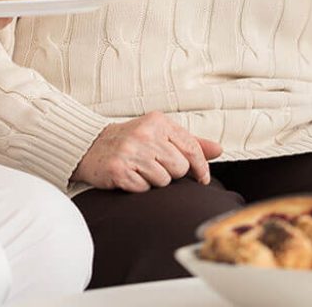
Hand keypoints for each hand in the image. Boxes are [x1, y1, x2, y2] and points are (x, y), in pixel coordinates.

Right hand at [71, 111, 221, 192]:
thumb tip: (219, 149)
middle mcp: (145, 134)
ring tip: (141, 169)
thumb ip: (190, 142)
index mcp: (158, 122)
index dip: (201, 167)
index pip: (191, 148)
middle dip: (172, 173)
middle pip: (180, 168)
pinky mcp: (119, 170)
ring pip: (163, 181)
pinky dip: (139, 187)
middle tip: (155, 165)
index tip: (202, 178)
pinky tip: (130, 176)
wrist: (91, 146)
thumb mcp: (160, 133)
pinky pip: (144, 190)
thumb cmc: (132, 141)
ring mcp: (131, 152)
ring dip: (155, 181)